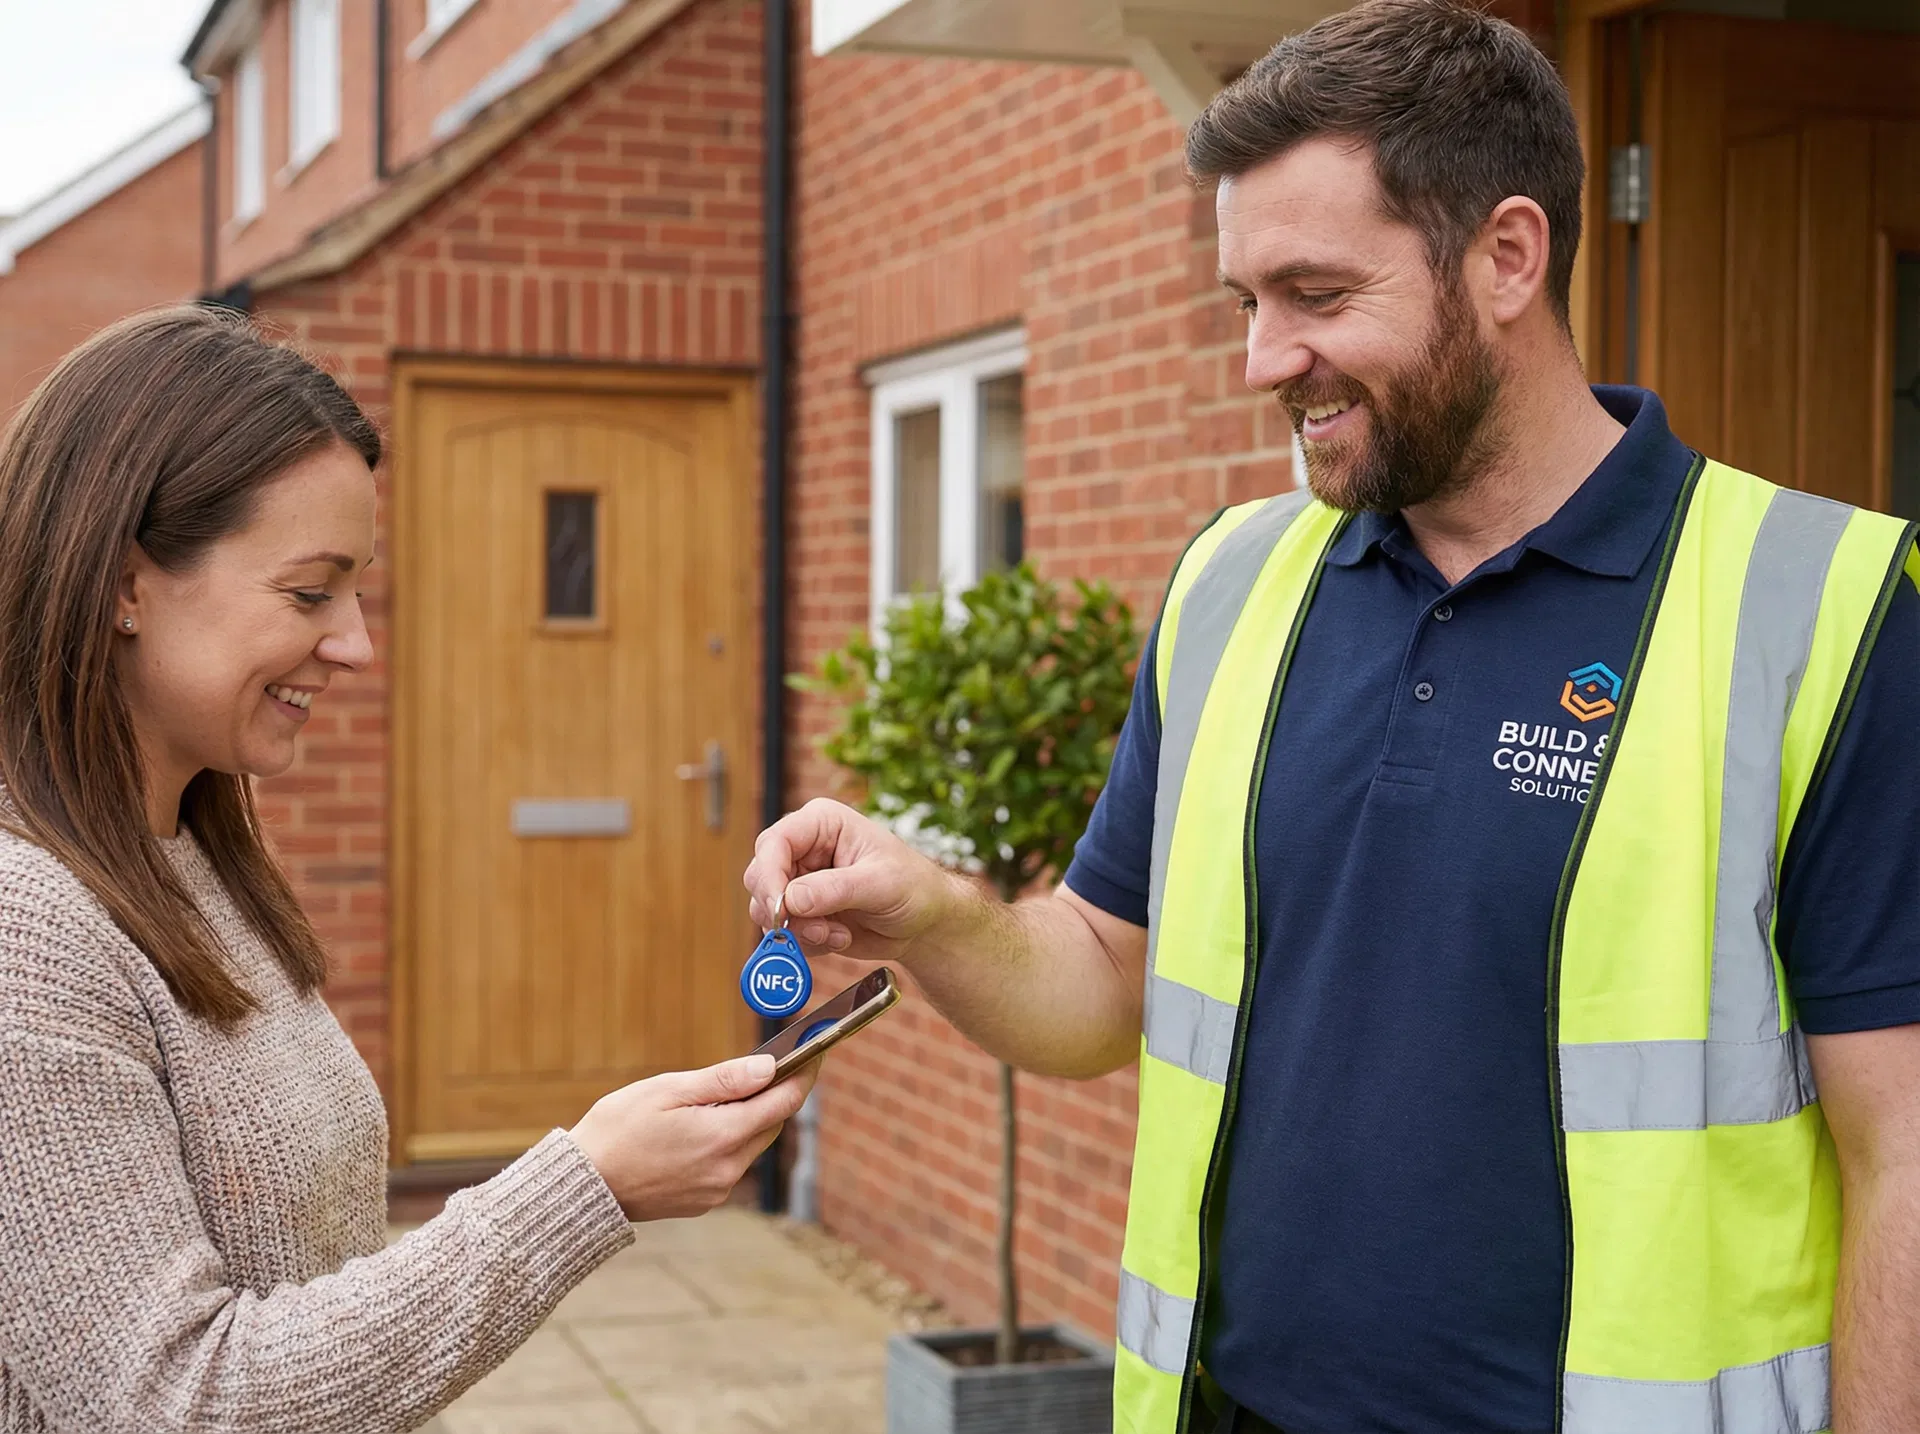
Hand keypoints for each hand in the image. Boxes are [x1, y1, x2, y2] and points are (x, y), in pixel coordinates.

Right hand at [569, 1055, 817, 1220]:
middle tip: (764, 1067)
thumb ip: (724, 1080)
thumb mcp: (668, 1091)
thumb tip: (770, 1068)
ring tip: (721, 1097)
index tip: (813, 1052)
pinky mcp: (704, 1202)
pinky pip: (731, 1165)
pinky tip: (701, 1128)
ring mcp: (717, 1190)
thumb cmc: (617, 1129)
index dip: (804, 1074)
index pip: (785, 1102)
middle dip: (773, 1095)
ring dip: (749, 1119)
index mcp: (723, 1136)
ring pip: (753, 1145)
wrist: (583, 1186)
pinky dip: (728, 1142)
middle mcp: (729, 1169)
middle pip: (771, 1124)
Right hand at [744, 797, 964, 966]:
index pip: (775, 842)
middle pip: (760, 876)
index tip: (780, 909)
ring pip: (765, 909)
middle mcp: (803, 850)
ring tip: (837, 934)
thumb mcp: (882, 883)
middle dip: (782, 910)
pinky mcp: (802, 913)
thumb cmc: (914, 888)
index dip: (770, 876)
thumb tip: (791, 900)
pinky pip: (781, 933)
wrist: (925, 923)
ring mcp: (799, 882)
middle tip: (817, 929)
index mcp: (822, 824)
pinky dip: (806, 943)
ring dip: (797, 931)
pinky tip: (839, 937)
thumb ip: (835, 889)